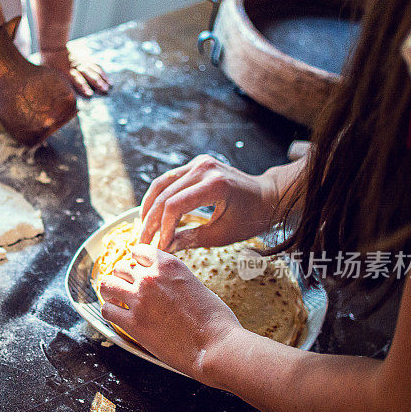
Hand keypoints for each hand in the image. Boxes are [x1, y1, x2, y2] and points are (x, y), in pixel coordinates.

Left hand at [40, 47, 110, 97]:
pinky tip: (107, 79)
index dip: (83, 86)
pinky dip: (102, 73)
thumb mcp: (48, 76)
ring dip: (101, 78)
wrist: (54, 49)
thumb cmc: (50, 67)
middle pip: (87, 73)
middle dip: (97, 82)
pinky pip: (96, 66)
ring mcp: (81, 62)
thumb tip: (53, 100)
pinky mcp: (85, 60)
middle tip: (104, 90)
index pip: (75, 78)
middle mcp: (75, 66)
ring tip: (108, 87)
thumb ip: (54, 86)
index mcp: (65, 71)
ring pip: (93, 69)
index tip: (90, 94)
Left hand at [99, 244, 240, 380]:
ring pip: (107, 284)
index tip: (136, 269)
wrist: (215, 345)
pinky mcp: (133, 323)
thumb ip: (175, 280)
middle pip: (120, 267)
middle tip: (125, 288)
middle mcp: (150, 277)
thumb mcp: (196, 285)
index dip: (136, 261)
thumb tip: (166, 285)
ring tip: (114, 298)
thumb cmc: (215, 320)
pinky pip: (107, 310)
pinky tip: (117, 315)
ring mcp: (139, 299)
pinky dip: (110, 311)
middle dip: (122, 277)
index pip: (139, 251)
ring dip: (110, 290)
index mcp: (169, 265)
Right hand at [140, 154, 278, 251]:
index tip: (160, 246)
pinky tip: (151, 215)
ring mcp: (199, 163)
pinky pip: (168, 180)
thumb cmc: (250, 218)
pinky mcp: (196, 164)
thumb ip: (191, 239)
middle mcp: (204, 168)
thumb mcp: (223, 235)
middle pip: (164, 195)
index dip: (163, 228)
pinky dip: (157, 198)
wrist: (268, 196)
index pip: (175, 205)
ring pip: (161, 184)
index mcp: (215, 185)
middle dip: (150, 221)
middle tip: (143, 242)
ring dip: (148, 207)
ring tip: (143, 229)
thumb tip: (164, 248)